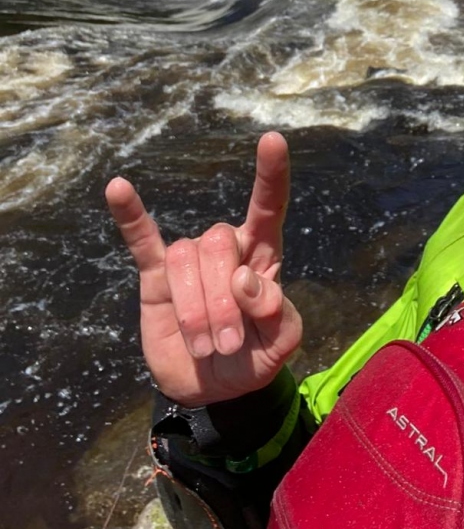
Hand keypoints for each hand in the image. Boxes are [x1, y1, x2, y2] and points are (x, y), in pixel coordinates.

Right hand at [106, 131, 302, 406]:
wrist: (212, 389)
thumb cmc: (253, 356)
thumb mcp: (280, 344)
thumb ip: (277, 314)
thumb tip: (247, 281)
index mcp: (262, 255)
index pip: (268, 206)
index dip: (271, 175)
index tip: (272, 140)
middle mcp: (226, 248)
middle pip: (219, 243)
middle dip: (223, 301)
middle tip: (229, 344)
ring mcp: (189, 261)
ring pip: (185, 259)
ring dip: (195, 310)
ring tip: (206, 346)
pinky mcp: (155, 278)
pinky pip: (141, 239)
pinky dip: (130, 215)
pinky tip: (118, 189)